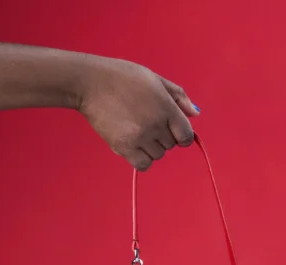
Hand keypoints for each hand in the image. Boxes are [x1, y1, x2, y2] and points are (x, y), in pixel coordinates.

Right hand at [77, 55, 199, 170]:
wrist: (90, 82)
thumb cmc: (122, 77)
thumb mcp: (155, 79)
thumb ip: (178, 96)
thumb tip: (195, 114)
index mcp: (166, 107)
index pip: (186, 135)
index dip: (181, 135)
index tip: (172, 131)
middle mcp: (156, 124)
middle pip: (171, 145)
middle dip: (162, 136)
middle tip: (145, 121)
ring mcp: (141, 137)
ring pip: (158, 155)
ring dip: (150, 147)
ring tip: (136, 129)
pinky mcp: (125, 147)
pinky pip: (144, 165)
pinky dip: (141, 159)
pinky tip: (133, 145)